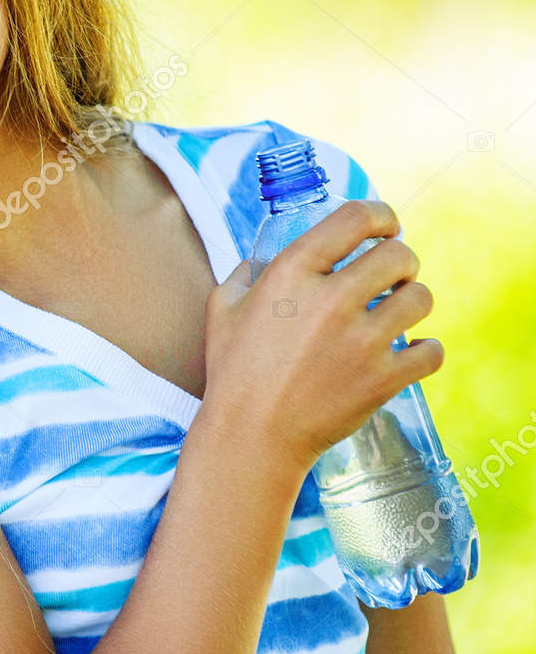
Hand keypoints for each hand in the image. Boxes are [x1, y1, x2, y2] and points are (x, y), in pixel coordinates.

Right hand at [202, 199, 442, 476]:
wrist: (251, 438)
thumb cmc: (233, 373)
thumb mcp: (222, 309)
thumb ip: (245, 273)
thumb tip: (263, 258)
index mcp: (293, 272)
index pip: (356, 218)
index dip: (382, 215)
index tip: (388, 225)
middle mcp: (331, 300)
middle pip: (399, 255)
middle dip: (402, 260)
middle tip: (393, 276)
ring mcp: (361, 342)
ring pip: (421, 299)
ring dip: (414, 301)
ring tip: (400, 311)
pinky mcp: (382, 380)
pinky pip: (431, 351)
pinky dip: (427, 350)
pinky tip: (413, 351)